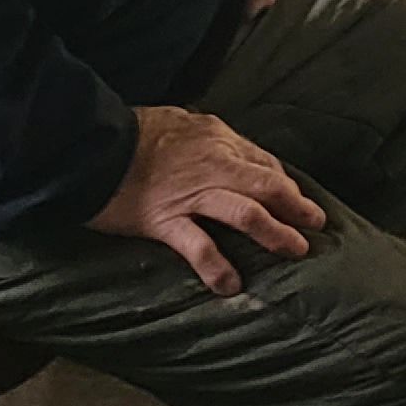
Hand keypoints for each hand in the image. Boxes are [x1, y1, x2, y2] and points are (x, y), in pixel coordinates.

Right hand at [92, 105, 323, 296]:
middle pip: (267, 186)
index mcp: (217, 138)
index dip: (284, 184)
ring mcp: (190, 194)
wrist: (88, 145)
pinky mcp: (164, 221)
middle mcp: (212, 164)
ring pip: (246, 213)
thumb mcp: (178, 120)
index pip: (263, 163)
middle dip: (296, 207)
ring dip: (276, 233)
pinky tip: (231, 285)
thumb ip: (206, 137)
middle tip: (317, 224)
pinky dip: (218, 268)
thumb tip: (227, 150)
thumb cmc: (130, 132)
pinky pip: (199, 247)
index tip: (296, 200)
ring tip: (296, 251)